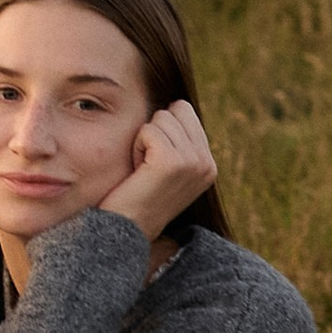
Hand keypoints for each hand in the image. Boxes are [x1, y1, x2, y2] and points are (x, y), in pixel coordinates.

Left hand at [100, 100, 217, 239]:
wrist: (123, 229)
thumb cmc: (136, 194)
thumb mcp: (168, 168)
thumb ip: (179, 141)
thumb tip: (175, 103)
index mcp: (208, 163)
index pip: (184, 110)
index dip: (161, 130)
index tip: (155, 163)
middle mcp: (206, 163)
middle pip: (174, 110)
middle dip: (154, 131)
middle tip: (147, 167)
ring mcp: (193, 163)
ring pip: (161, 118)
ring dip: (143, 140)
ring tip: (143, 170)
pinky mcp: (173, 163)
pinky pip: (148, 130)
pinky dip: (136, 146)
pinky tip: (138, 171)